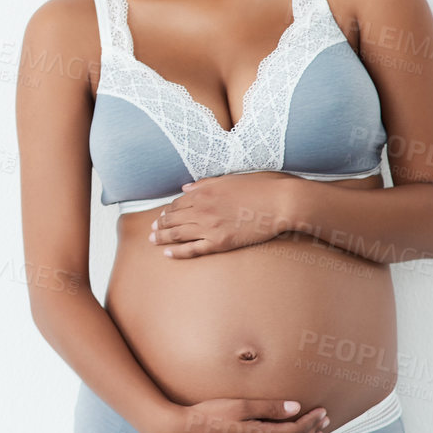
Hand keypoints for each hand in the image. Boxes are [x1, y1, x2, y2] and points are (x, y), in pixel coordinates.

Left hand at [149, 172, 294, 258]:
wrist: (280, 202)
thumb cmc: (261, 188)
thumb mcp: (230, 179)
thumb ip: (205, 183)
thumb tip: (185, 187)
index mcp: (204, 191)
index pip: (178, 202)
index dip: (168, 210)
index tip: (162, 214)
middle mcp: (202, 208)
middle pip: (173, 218)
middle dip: (159, 224)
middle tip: (151, 229)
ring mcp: (209, 226)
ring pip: (177, 234)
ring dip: (161, 237)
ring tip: (153, 240)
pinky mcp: (219, 242)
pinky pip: (192, 249)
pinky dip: (177, 252)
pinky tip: (167, 253)